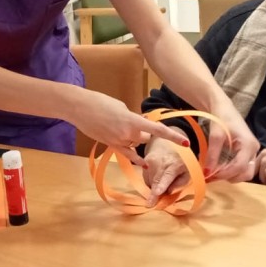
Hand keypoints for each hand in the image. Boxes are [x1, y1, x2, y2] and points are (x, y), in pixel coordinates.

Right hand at [71, 89, 188, 165]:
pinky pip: (127, 154)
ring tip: (120, 126)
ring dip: (135, 138)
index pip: (157, 130)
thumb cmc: (100, 102)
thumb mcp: (121, 107)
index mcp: (132, 121)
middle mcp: (127, 134)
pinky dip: (136, 158)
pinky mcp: (110, 145)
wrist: (80, 108)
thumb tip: (141, 124)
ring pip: (135, 144)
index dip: (173, 137)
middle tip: (136, 122)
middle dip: (145, 132)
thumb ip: (133, 117)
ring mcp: (118, 141)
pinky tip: (145, 164)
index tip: (186, 143)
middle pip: (145, 138)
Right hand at [142, 139, 189, 206]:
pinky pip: (145, 178)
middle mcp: (161, 162)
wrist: (167, 144)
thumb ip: (180, 183)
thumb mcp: (187, 172)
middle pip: (155, 182)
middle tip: (150, 204)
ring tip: (162, 184)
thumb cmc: (181, 161)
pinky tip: (157, 177)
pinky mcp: (144, 163)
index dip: (162, 185)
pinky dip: (150, 182)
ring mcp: (150, 162)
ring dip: (154, 187)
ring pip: (149, 181)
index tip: (156, 193)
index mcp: (174, 165)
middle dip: (152, 194)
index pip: (167, 176)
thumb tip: (168, 192)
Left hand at [201, 107, 257, 182]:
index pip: (240, 166)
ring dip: (231, 176)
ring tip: (215, 173)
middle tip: (213, 176)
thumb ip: (212, 155)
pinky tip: (220, 169)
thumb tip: (207, 173)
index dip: (225, 174)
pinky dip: (232, 171)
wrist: (224, 108)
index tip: (211, 175)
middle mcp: (254, 150)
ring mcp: (253, 152)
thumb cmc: (221, 118)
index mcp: (249, 144)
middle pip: (246, 173)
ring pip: (245, 172)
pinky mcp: (248, 153)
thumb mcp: (215, 136)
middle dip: (230, 177)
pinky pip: (242, 167)